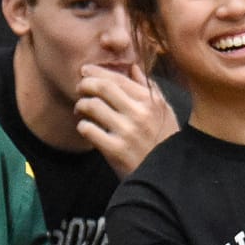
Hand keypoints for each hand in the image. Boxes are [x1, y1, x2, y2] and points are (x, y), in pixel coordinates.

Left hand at [75, 63, 178, 178]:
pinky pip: (89, 130)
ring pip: (93, 106)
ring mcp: (127, 132)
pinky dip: (82, 126)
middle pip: (103, 88)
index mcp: (151, 102)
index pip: (119, 79)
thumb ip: (149, 89)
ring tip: (80, 110)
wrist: (165, 177)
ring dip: (81, 105)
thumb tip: (134, 67)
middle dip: (86, 84)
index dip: (98, 72)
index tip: (85, 71)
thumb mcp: (164, 112)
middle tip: (79, 88)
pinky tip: (85, 128)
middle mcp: (139, 114)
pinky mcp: (115, 150)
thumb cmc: (163, 142)